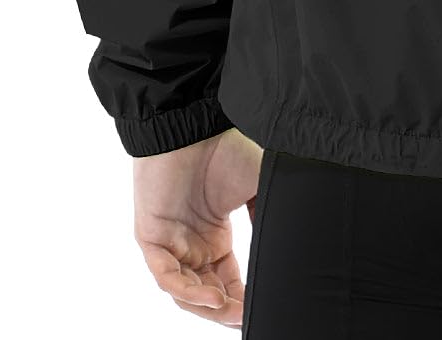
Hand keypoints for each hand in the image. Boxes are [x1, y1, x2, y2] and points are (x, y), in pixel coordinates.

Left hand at [134, 128, 262, 326]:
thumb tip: (290, 246)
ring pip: (185, 292)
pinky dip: (188, 291)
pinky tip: (211, 297)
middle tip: (249, 319)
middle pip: (207, 292)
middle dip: (228, 311)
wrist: (195, 123)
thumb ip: (269, 215)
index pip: (228, 282)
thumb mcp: (258, 186)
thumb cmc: (226, 148)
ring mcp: (170, 243)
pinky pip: (166, 276)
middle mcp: (191, 245)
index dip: (244, 299)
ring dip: (209, 307)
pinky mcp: (151, 237)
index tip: (264, 310)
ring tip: (233, 314)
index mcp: (215, 236)